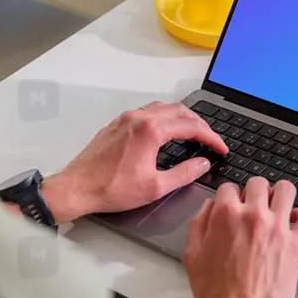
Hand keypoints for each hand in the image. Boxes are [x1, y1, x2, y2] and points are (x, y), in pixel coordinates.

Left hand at [42, 102, 227, 222]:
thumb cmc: (111, 189)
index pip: (191, 126)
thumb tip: (202, 164)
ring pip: (162, 108)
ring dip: (181, 117)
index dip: (211, 137)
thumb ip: (184, 173)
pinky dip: (163, 117)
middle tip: (211, 139)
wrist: (77, 188)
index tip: (220, 148)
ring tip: (193, 132)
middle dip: (199, 124)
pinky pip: (146, 112)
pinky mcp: (117, 124)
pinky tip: (165, 131)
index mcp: (151, 131)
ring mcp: (126, 119)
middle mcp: (139, 118)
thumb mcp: (155, 186)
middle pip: (179, 111)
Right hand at [182, 178, 297, 297]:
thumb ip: (199, 224)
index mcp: (225, 215)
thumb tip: (209, 207)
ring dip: (280, 195)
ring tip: (277, 206)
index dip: (230, 197)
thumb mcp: (192, 255)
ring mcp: (278, 228)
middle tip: (255, 205)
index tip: (234, 205)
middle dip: (254, 192)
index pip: (229, 187)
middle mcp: (253, 216)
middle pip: (258, 183)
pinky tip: (296, 222)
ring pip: (286, 190)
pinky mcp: (297, 244)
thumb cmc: (215, 293)